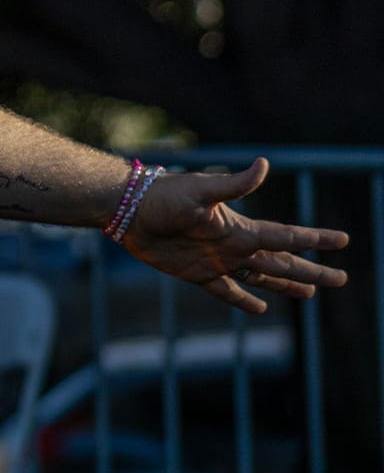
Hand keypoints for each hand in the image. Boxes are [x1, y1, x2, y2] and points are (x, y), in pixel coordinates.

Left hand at [122, 157, 350, 313]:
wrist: (130, 210)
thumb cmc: (164, 196)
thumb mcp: (200, 189)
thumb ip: (234, 184)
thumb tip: (264, 164)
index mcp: (241, 228)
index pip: (287, 237)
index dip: (315, 239)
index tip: (343, 240)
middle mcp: (235, 246)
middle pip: (282, 264)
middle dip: (312, 271)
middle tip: (342, 279)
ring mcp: (218, 261)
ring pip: (261, 279)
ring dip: (286, 286)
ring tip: (310, 294)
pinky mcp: (196, 273)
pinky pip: (225, 291)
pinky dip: (243, 301)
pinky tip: (261, 308)